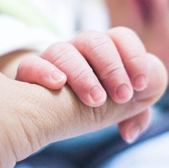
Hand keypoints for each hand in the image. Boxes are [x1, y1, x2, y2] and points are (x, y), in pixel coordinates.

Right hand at [15, 28, 153, 142]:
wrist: (46, 110)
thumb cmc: (90, 105)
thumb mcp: (120, 107)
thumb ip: (138, 110)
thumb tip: (129, 131)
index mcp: (105, 50)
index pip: (121, 37)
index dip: (134, 56)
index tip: (140, 85)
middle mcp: (78, 50)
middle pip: (95, 40)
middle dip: (112, 68)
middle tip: (122, 96)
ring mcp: (52, 60)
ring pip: (63, 51)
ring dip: (82, 75)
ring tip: (96, 100)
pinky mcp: (28, 75)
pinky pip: (30, 64)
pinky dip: (44, 71)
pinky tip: (58, 85)